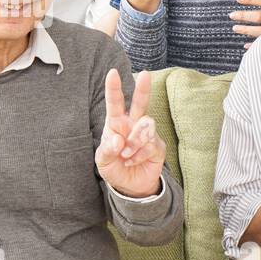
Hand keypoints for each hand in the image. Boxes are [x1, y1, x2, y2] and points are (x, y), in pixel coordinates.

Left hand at [95, 68, 164, 198]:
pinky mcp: (158, 145)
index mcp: (116, 123)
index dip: (114, 88)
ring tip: (125, 155)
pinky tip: (133, 161)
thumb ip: (107, 150)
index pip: (115, 103)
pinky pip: (151, 145)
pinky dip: (139, 155)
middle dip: (143, 89)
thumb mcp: (102, 161)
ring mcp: (147, 134)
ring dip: (134, 142)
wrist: (130, 186)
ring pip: (146, 126)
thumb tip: (119, 139)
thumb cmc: (114, 168)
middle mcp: (133, 125)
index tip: (112, 73)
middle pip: (140, 103)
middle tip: (145, 74)